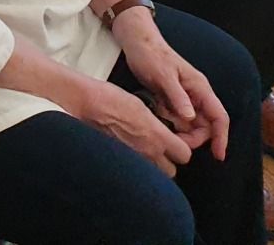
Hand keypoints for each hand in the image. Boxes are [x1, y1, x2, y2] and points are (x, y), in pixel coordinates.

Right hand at [74, 78, 191, 177]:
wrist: (88, 103)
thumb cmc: (112, 98)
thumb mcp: (142, 105)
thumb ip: (157, 124)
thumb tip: (164, 131)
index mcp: (157, 136)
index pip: (185, 155)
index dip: (182, 149)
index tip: (176, 142)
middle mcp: (148, 151)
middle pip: (172, 171)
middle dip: (168, 162)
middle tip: (161, 149)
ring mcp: (134, 159)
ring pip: (154, 174)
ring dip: (153, 166)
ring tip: (145, 151)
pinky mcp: (120, 161)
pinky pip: (136, 170)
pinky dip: (136, 166)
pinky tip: (130, 151)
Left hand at [112, 9, 229, 159]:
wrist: (136, 42)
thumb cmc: (151, 55)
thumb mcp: (163, 76)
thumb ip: (178, 97)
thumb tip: (191, 118)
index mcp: (199, 87)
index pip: (219, 116)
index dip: (222, 137)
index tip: (218, 156)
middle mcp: (196, 94)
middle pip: (206, 125)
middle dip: (196, 138)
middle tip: (178, 144)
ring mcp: (184, 98)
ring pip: (192, 124)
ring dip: (184, 134)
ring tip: (167, 135)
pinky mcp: (172, 100)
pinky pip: (178, 119)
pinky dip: (173, 126)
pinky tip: (161, 125)